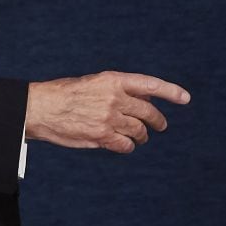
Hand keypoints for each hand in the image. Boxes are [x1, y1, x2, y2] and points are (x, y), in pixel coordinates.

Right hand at [24, 71, 189, 153]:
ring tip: (138, 137)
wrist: (41, 107)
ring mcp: (109, 117)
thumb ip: (117, 89)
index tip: (185, 98)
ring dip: (141, 135)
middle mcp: (114, 97)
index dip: (170, 91)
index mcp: (112, 79)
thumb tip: (142, 98)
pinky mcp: (102, 136)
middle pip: (148, 112)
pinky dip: (127, 146)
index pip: (149, 84)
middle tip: (160, 126)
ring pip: (139, 130)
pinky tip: (123, 144)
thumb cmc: (64, 94)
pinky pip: (126, 145)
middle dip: (157, 121)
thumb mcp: (93, 83)